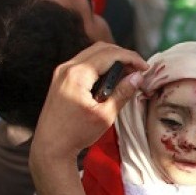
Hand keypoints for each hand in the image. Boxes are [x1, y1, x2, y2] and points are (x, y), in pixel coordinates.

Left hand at [31, 42, 146, 166]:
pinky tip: (112, 78)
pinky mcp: (61, 78)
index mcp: (77, 74)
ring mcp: (62, 72)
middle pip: (100, 48)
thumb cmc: (76, 133)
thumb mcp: (105, 115)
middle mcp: (67, 67)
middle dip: (123, 55)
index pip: (109, 54)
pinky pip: (84, 62)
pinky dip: (101, 65)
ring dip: (112, 59)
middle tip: (138, 69)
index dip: (131, 58)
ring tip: (128, 74)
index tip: (145, 68)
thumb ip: (122, 94)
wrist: (51, 146)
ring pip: (92, 53)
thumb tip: (138, 77)